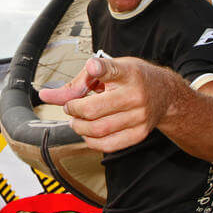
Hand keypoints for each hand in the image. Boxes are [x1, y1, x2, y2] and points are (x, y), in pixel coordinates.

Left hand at [39, 57, 176, 152]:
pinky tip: (88, 132)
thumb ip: (79, 81)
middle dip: (73, 110)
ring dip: (79, 127)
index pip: (112, 70)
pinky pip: (109, 144)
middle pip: (94, 109)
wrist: (165, 93)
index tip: (92, 67)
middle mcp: (135, 95)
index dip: (99, 69)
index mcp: (128, 73)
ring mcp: (139, 117)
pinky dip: (91, 141)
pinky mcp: (139, 134)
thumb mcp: (110, 69)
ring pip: (98, 129)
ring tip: (77, 120)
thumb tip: (47, 95)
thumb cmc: (133, 78)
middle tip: (70, 107)